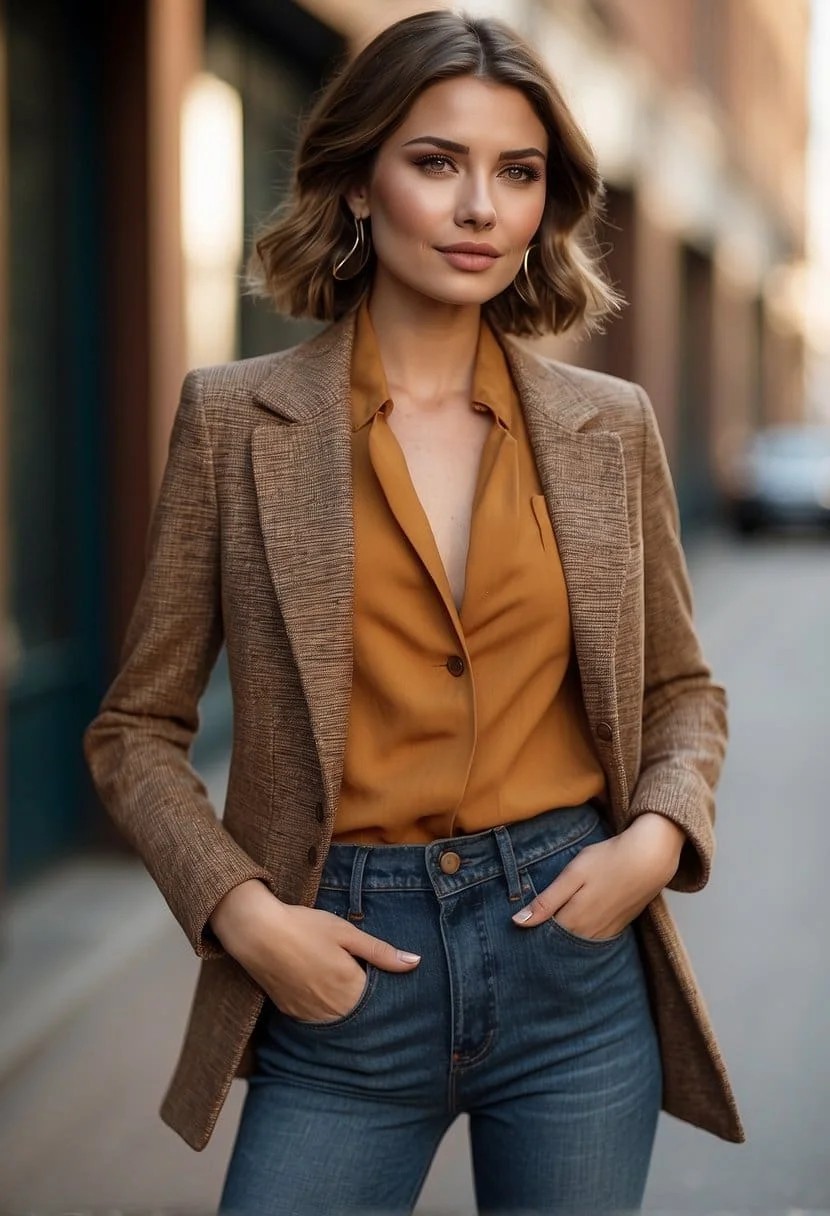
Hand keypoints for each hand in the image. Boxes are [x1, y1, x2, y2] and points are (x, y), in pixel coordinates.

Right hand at [210, 879, 420, 1021]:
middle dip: (363, 999)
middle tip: (355, 973)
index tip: (376, 973)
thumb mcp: (346, 932)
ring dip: (342, 1006)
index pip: (378, 1001)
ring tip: (334, 978)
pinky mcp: (290, 1012)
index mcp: (349, 988)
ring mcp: (309, 1014)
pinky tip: (317, 984)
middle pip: (358, 1013)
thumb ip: (381, 952)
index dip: (381, 988)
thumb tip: (415, 962)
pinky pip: (315, 1018)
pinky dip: (322, 1007)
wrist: (256, 932)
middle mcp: (331, 1009)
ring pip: (337, 1019)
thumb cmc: (304, 927)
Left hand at [512, 813, 684, 939]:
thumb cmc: (608, 860)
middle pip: (559, 942)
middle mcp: (589, 933)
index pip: (543, 934)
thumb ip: (546, 901)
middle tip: (531, 923)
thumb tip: (518, 922)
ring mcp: (605, 932)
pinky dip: (581, 935)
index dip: (530, 929)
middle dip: (545, 936)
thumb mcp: (572, 874)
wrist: (650, 859)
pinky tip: (577, 922)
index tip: (518, 922)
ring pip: (576, 942)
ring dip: (563, 937)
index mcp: (573, 920)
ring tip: (551, 924)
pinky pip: (593, 939)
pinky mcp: (618, 927)